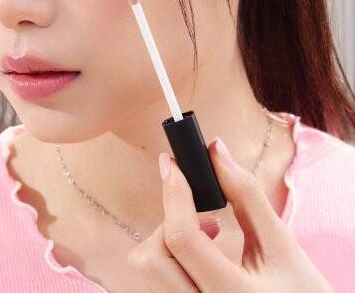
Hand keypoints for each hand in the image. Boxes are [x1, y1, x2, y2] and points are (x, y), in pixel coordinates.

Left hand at [127, 138, 333, 292]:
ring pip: (148, 274)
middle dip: (168, 223)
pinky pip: (156, 283)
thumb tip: (215, 151)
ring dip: (167, 243)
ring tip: (208, 236)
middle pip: (151, 259)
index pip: (183, 238)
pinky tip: (201, 259)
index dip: (174, 193)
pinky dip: (169, 261)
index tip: (172, 164)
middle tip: (203, 215)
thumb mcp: (282, 245)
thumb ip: (246, 195)